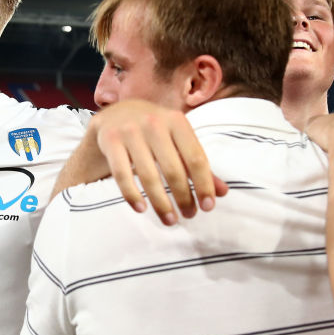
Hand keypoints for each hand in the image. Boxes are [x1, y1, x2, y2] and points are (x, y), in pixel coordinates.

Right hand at [88, 100, 227, 224]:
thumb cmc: (154, 131)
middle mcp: (154, 123)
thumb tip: (222, 192)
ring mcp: (130, 131)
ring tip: (170, 220)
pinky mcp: (110, 140)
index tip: (208, 207)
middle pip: (173, 169)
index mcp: (177, 121)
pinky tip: (142, 209)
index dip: (203, 184)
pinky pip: (121, 174)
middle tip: (189, 216)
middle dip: (183, 197)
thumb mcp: (178, 140)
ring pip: (148, 175)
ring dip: (161, 203)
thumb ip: (197, 164)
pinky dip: (132, 195)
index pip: (195, 158)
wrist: (115, 114)